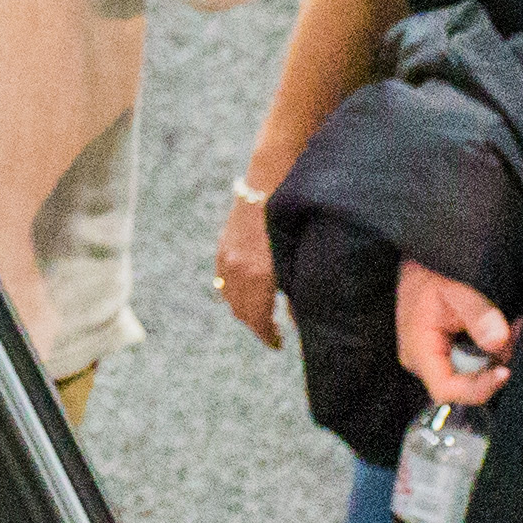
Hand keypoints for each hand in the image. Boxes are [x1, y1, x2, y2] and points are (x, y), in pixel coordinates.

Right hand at [217, 189, 282, 345]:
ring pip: (229, 297)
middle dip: (256, 325)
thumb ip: (296, 291)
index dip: (267, 336)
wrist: (270, 178)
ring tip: (261, 314)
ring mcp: (227, 258)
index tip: (278, 345)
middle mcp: (238, 270)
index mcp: (259, 276)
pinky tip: (247, 290)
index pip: (258, 321)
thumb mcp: (298, 258)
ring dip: (243, 310)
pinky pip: (223, 280)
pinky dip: (233, 291)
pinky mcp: (223, 246)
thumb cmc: (294, 217)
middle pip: (241, 312)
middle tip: (273, 333)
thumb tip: (297, 318)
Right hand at [393, 259, 509, 405]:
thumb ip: (478, 315)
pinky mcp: (446, 357)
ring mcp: (434, 363)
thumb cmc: (431, 278)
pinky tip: (498, 329)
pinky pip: (473, 363)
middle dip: (495, 363)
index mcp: (420, 352)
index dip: (478, 388)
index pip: (447, 389)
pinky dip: (490, 349)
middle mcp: (423, 365)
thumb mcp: (456, 290)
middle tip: (516, 332)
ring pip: (473, 373)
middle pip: (466, 384)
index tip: (504, 372)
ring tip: (512, 325)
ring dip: (496, 355)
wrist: (419, 269)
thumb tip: (499, 343)